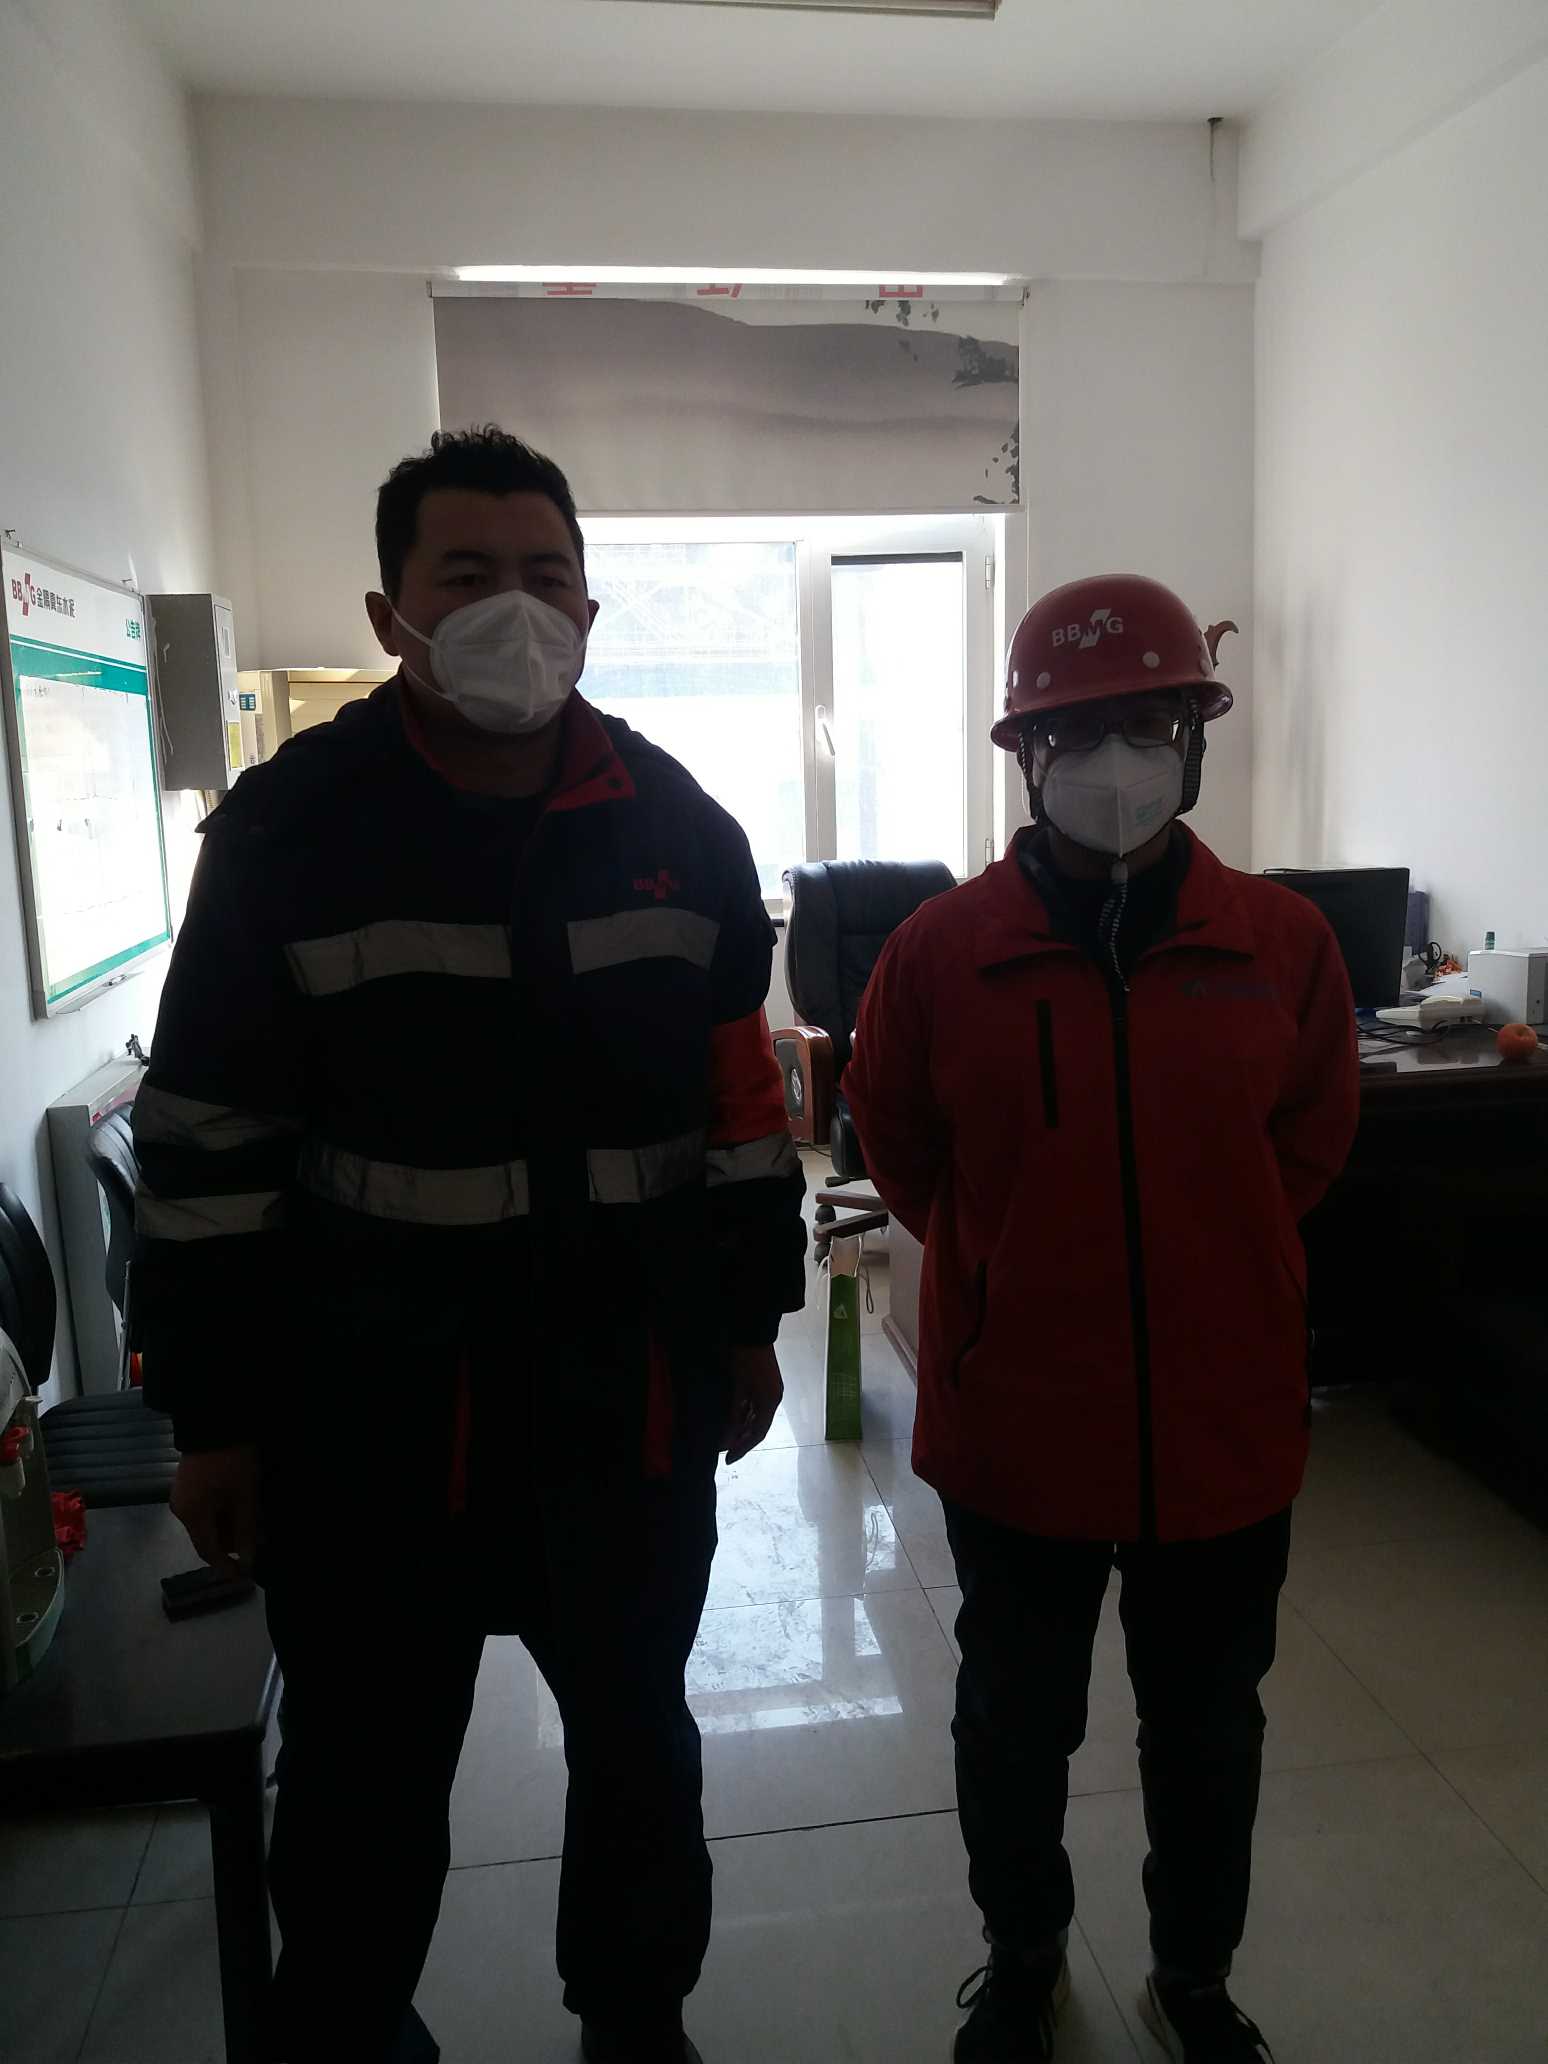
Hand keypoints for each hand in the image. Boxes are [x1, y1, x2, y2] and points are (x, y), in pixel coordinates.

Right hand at [170, 1445, 260, 1574]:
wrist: (215, 1421)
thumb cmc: (232, 1460)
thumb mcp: (244, 1495)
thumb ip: (245, 1529)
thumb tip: (247, 1560)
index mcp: (192, 1515)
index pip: (208, 1551)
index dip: (226, 1565)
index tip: (244, 1575)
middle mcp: (181, 1509)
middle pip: (207, 1537)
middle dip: (232, 1542)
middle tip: (258, 1539)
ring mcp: (182, 1496)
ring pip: (207, 1522)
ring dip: (229, 1526)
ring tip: (254, 1521)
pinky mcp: (187, 1484)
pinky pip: (204, 1508)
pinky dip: (222, 1512)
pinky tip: (241, 1507)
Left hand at [722, 1345, 783, 1465]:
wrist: (753, 1331)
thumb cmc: (745, 1358)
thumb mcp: (738, 1387)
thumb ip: (735, 1412)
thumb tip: (728, 1437)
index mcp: (770, 1402)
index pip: (757, 1433)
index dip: (743, 1448)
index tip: (728, 1458)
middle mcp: (773, 1399)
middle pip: (758, 1427)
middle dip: (741, 1440)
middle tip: (724, 1451)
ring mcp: (770, 1392)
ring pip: (756, 1418)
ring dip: (742, 1429)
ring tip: (725, 1438)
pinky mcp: (764, 1385)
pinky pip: (755, 1407)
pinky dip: (744, 1416)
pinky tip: (732, 1421)